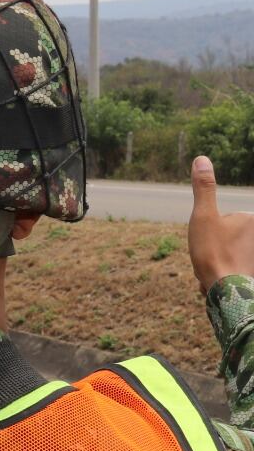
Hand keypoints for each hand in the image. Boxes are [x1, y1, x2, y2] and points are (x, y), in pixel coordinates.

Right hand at [188, 156, 253, 293]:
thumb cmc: (214, 253)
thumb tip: (201, 159)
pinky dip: (226, 272)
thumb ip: (204, 188)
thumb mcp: (203, 216)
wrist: (226, 291)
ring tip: (215, 271)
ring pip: (231, 253)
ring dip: (219, 262)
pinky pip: (235, 268)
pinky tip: (220, 281)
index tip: (211, 244)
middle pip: (229, 237)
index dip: (211, 232)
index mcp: (252, 218)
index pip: (225, 220)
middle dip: (216, 248)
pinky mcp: (252, 269)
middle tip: (211, 257)